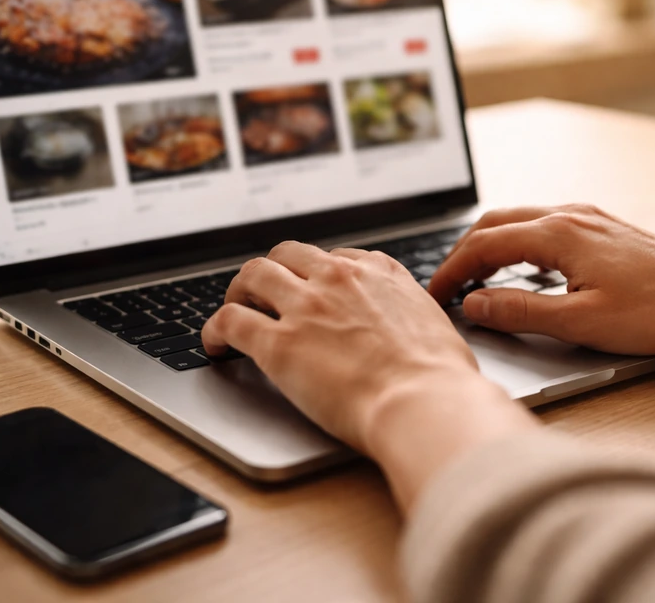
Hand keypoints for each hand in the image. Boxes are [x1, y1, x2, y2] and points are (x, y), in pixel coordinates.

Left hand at [202, 242, 536, 509]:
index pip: (336, 258)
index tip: (313, 288)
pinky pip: (230, 321)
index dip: (318, 273)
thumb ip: (413, 318)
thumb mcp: (436, 327)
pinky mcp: (278, 343)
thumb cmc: (441, 377)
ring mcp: (306, 307)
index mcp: (380, 274)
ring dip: (239, 290)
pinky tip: (214, 343)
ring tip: (235, 309)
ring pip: (253, 274)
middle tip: (264, 292)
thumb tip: (414, 334)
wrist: (424, 401)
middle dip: (273, 271)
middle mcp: (339, 280)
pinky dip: (214, 328)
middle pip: (288, 254)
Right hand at [430, 205, 654, 354]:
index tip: (436, 294)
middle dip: (464, 252)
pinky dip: (517, 242)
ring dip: (490, 245)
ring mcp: (587, 217)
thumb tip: (475, 305)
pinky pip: (543, 224)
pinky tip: (520, 266)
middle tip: (447, 285)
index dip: (452, 270)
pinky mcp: (601, 227)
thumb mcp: (580, 322)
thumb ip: (520, 311)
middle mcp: (569, 215)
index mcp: (558, 233)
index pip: (484, 245)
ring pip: (519, 220)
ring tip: (475, 278)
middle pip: (496, 223)